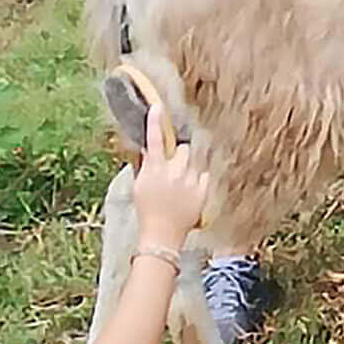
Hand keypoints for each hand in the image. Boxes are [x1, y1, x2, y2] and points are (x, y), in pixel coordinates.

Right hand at [131, 104, 209, 249]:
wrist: (161, 236)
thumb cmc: (147, 211)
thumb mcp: (139, 186)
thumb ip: (146, 166)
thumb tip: (149, 150)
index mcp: (155, 170)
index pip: (154, 139)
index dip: (155, 122)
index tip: (158, 106)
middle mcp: (173, 172)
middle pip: (182, 149)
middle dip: (178, 156)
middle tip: (173, 170)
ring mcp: (189, 181)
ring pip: (193, 162)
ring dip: (188, 168)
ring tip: (180, 186)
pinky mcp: (202, 190)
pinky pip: (203, 175)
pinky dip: (197, 181)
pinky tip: (188, 194)